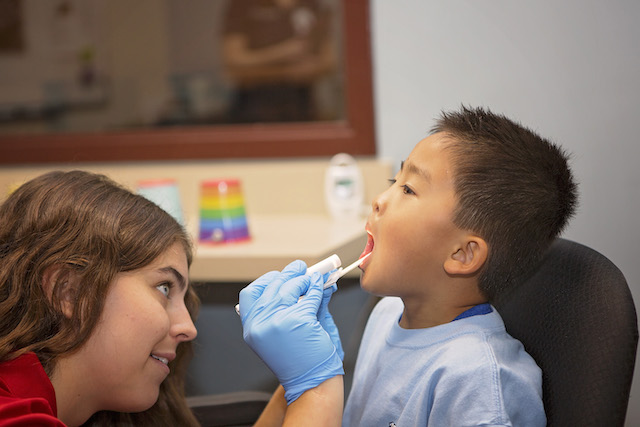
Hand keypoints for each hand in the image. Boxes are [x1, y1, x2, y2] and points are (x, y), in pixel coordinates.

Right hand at [239, 261, 343, 403]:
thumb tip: (308, 278)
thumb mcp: (288, 330)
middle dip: (288, 274)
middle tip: (301, 268)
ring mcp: (278, 322)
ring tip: (314, 281)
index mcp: (251, 329)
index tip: (279, 276)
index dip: (265, 281)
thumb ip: (293, 304)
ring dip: (304, 280)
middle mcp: (260, 325)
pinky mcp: (298, 320)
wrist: (312, 384)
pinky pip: (311, 295)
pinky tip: (322, 289)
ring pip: (291, 287)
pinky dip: (318, 289)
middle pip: (272, 286)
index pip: (250, 294)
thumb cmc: (301, 360)